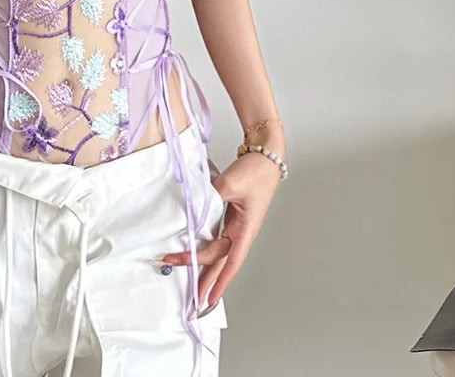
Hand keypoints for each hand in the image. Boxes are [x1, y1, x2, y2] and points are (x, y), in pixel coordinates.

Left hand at [161, 146, 282, 307]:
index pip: (230, 262)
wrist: (264, 155)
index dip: (219, 282)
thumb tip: (191, 210)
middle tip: (193, 299)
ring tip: (190, 279)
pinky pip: (215, 235)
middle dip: (207, 280)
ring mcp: (236, 224)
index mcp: (246, 229)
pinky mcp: (230, 215)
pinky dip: (204, 245)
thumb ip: (208, 199)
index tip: (208, 298)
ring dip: (203, 264)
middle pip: (221, 261)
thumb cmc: (255, 171)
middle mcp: (241, 231)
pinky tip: (194, 250)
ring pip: (217, 250)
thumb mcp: (229, 185)